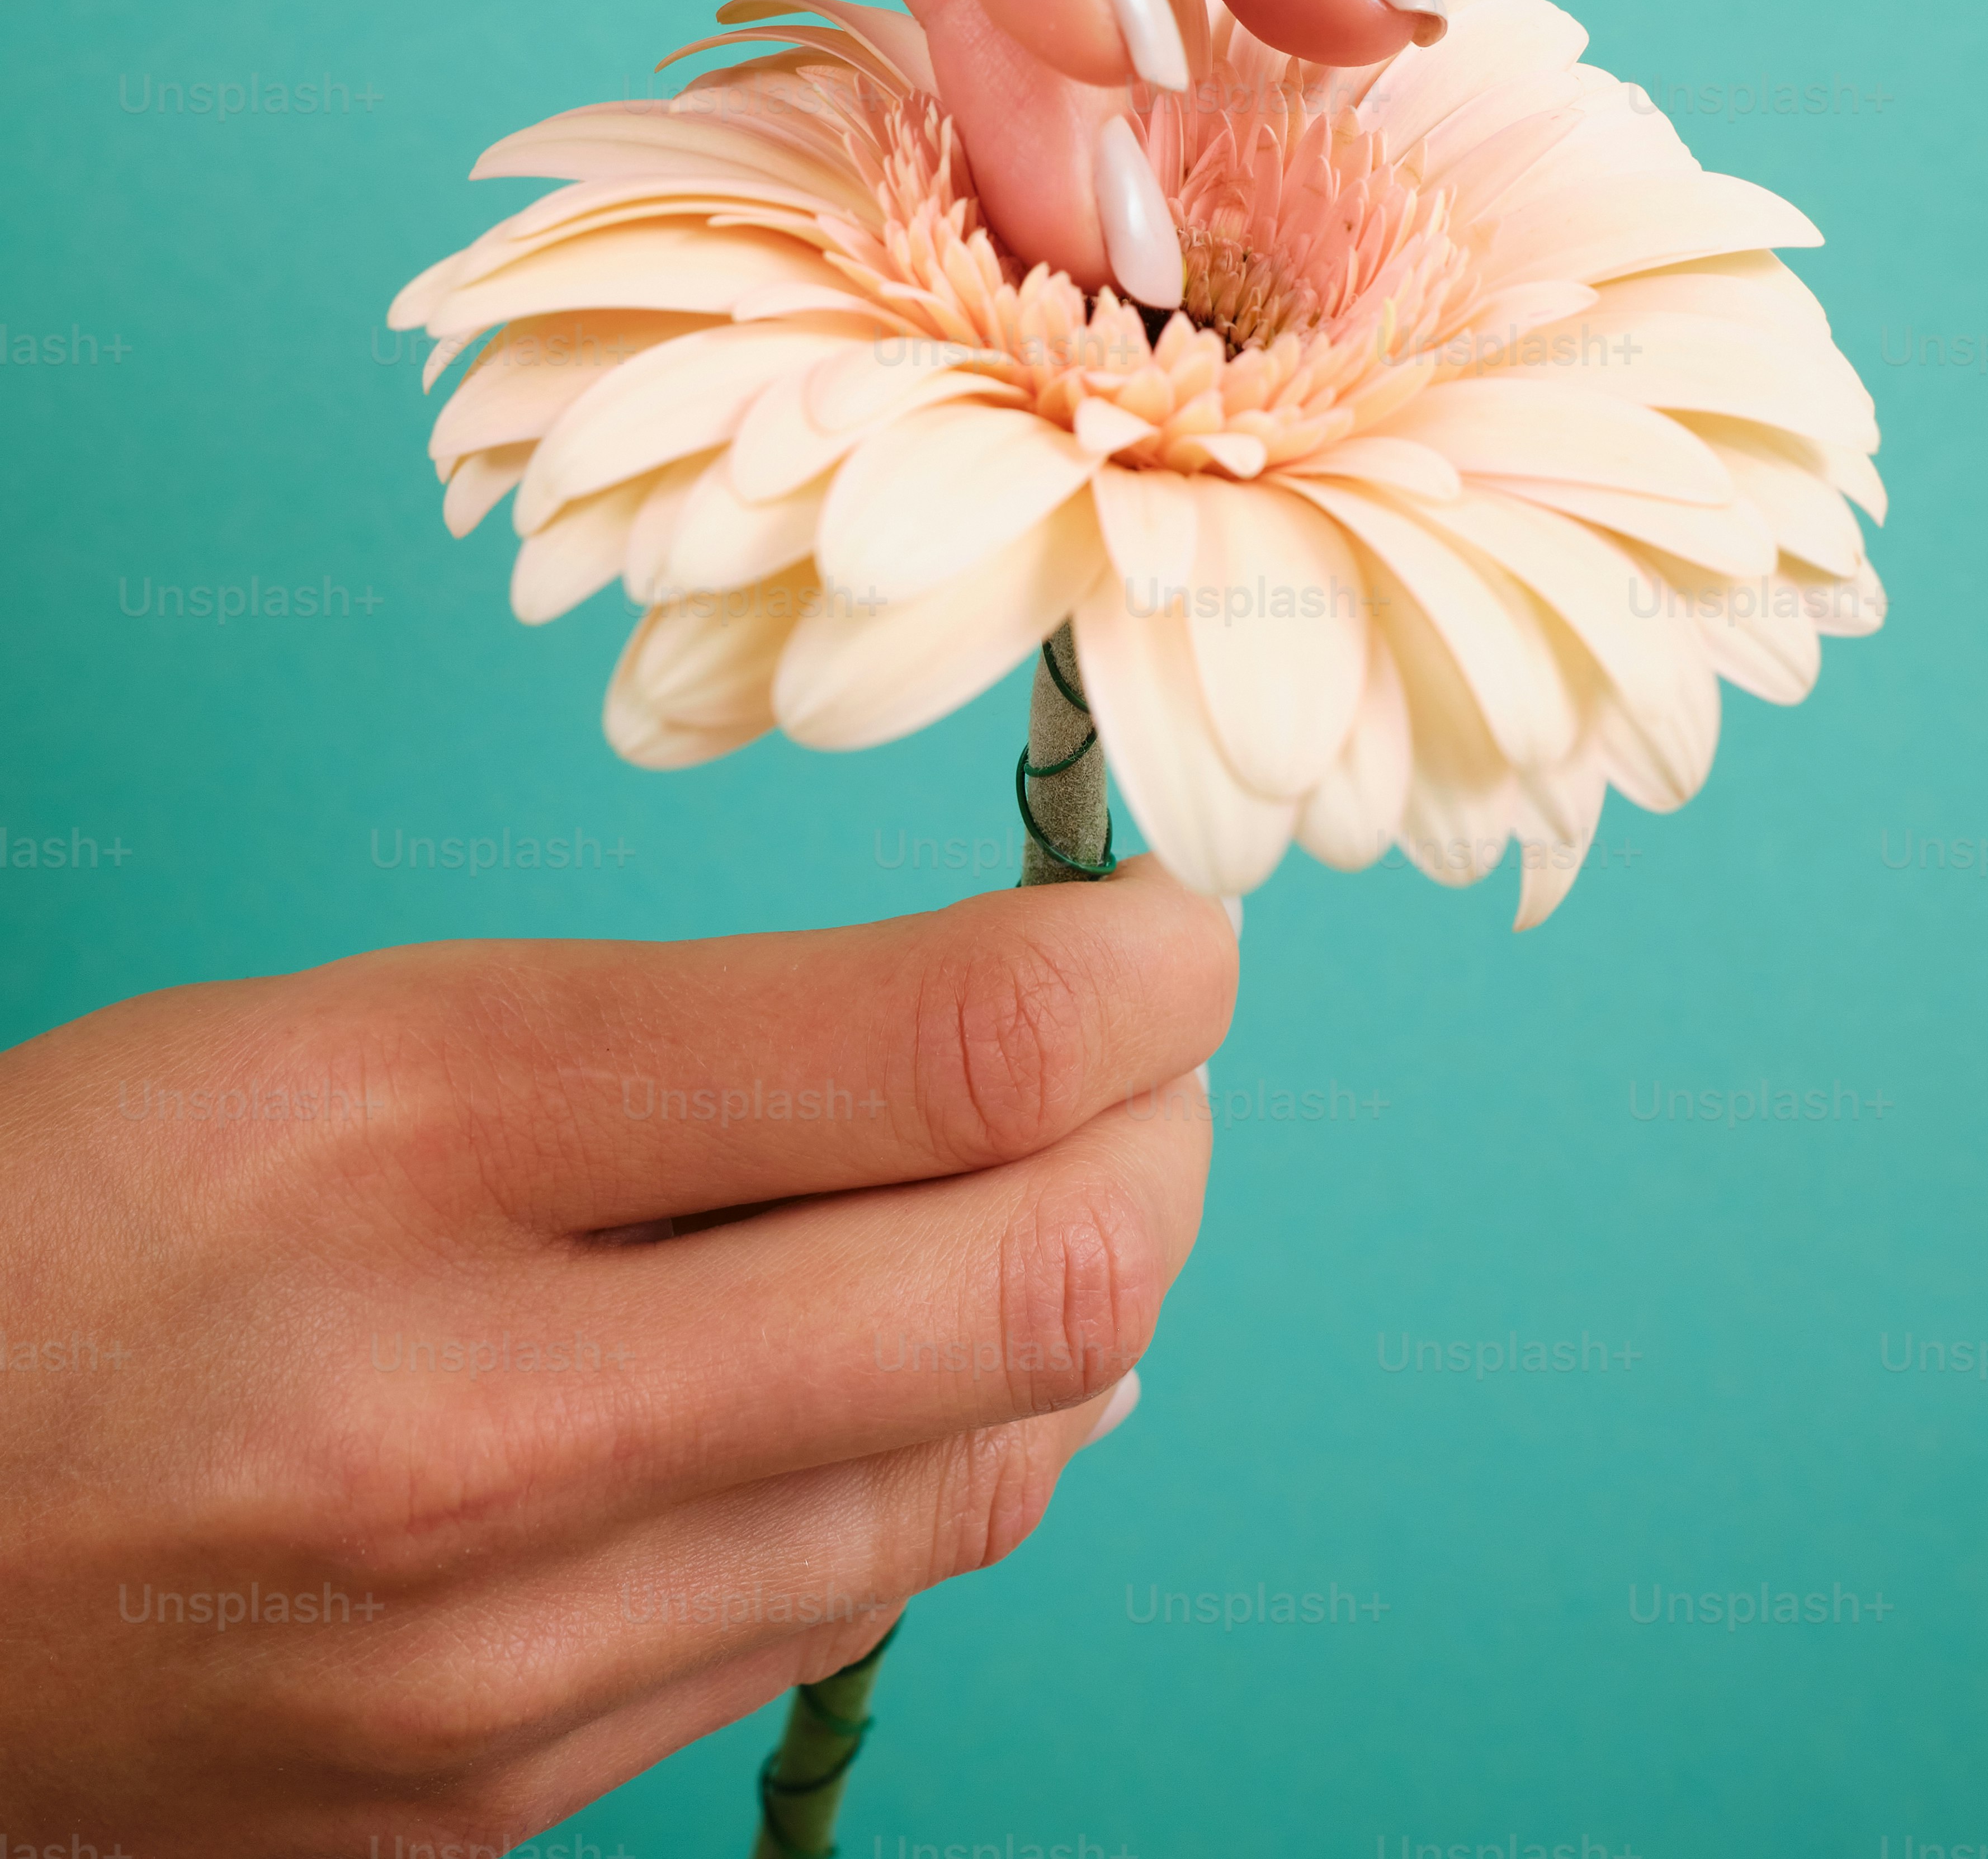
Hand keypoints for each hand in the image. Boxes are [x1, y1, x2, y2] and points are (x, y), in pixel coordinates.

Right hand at [0, 858, 1231, 1854]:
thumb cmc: (96, 1228)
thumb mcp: (376, 1029)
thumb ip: (718, 1038)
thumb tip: (1047, 1040)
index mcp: (431, 1152)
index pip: (949, 1055)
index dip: (1137, 973)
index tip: (1168, 929)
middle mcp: (485, 1443)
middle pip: (1035, 1289)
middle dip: (1160, 1142)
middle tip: (1144, 1055)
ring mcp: (502, 1678)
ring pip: (984, 1478)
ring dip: (1073, 1307)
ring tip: (1034, 1191)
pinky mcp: (505, 1813)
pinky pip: (840, 1613)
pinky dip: (936, 1462)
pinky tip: (889, 1370)